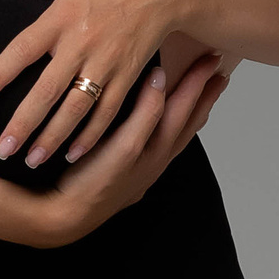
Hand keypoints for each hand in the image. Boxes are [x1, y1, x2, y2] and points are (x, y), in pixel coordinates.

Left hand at [0, 0, 203, 169]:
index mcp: (61, 16)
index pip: (22, 49)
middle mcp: (82, 43)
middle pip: (48, 90)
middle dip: (23, 123)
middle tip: (1, 151)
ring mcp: (107, 63)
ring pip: (77, 108)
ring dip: (54, 138)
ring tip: (31, 161)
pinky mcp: (128, 76)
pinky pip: (108, 112)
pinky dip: (91, 136)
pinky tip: (72, 155)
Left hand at [0, 46, 231, 248]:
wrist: (57, 216)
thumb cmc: (74, 186)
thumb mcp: (107, 160)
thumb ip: (121, 138)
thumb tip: (126, 114)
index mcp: (151, 162)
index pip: (183, 127)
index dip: (201, 102)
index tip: (216, 78)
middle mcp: (153, 162)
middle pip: (187, 121)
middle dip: (206, 91)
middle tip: (221, 62)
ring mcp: (140, 161)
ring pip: (173, 120)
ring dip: (191, 92)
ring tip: (204, 64)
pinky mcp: (121, 158)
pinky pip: (142, 127)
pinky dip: (152, 103)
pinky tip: (158, 78)